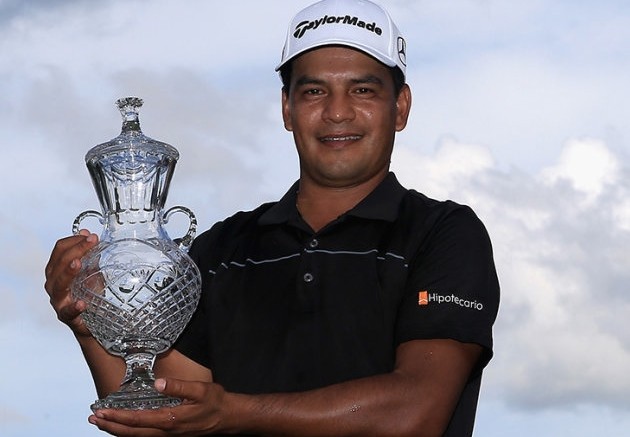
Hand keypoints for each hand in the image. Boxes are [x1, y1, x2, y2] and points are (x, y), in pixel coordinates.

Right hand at [44, 229, 98, 336]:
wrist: (92, 321)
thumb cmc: (89, 293)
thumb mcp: (91, 271)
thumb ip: (89, 255)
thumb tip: (87, 233)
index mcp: (57, 270)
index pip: (59, 250)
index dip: (74, 241)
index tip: (91, 236)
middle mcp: (53, 284)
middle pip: (58, 264)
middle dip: (75, 250)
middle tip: (92, 242)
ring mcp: (58, 300)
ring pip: (58, 284)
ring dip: (68, 272)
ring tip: (78, 263)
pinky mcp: (66, 316)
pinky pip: (67, 311)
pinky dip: (74, 307)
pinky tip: (82, 303)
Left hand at [88, 378, 227, 435]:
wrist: (228, 417)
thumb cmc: (215, 403)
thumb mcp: (200, 389)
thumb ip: (178, 386)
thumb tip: (158, 382)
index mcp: (170, 419)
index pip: (137, 420)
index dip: (117, 417)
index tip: (102, 411)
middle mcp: (166, 431)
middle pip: (132, 433)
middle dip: (111, 427)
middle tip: (94, 419)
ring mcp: (168, 435)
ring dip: (118, 431)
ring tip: (103, 424)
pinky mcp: (171, 434)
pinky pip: (146, 436)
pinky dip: (132, 433)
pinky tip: (127, 427)